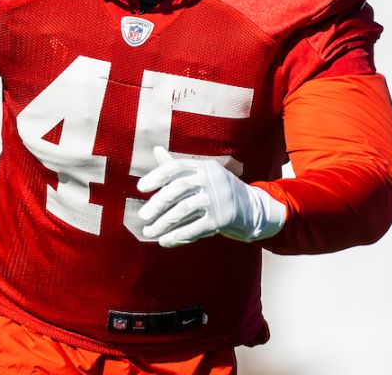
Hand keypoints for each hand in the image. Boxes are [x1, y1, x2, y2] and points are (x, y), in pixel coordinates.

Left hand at [137, 146, 285, 247]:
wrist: (251, 208)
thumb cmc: (217, 189)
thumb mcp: (201, 174)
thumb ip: (177, 165)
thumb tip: (155, 149)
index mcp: (204, 166)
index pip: (176, 167)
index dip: (157, 176)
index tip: (140, 188)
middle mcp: (211, 179)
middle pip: (178, 189)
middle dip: (157, 204)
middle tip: (142, 216)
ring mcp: (218, 199)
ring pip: (183, 211)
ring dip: (163, 224)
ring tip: (149, 232)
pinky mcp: (222, 219)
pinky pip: (195, 229)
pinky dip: (178, 236)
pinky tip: (165, 241)